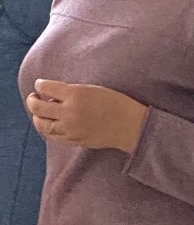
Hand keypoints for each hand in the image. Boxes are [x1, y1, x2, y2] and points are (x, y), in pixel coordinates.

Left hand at [27, 80, 146, 152]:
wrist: (130, 125)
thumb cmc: (116, 103)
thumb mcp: (93, 89)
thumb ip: (71, 92)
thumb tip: (52, 97)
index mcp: (75, 95)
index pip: (45, 87)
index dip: (40, 85)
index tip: (40, 85)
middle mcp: (69, 112)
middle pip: (38, 107)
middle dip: (32, 100)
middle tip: (34, 97)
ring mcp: (70, 128)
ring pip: (41, 124)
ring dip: (37, 116)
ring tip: (38, 112)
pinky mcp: (74, 140)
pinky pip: (52, 136)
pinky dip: (46, 129)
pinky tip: (47, 124)